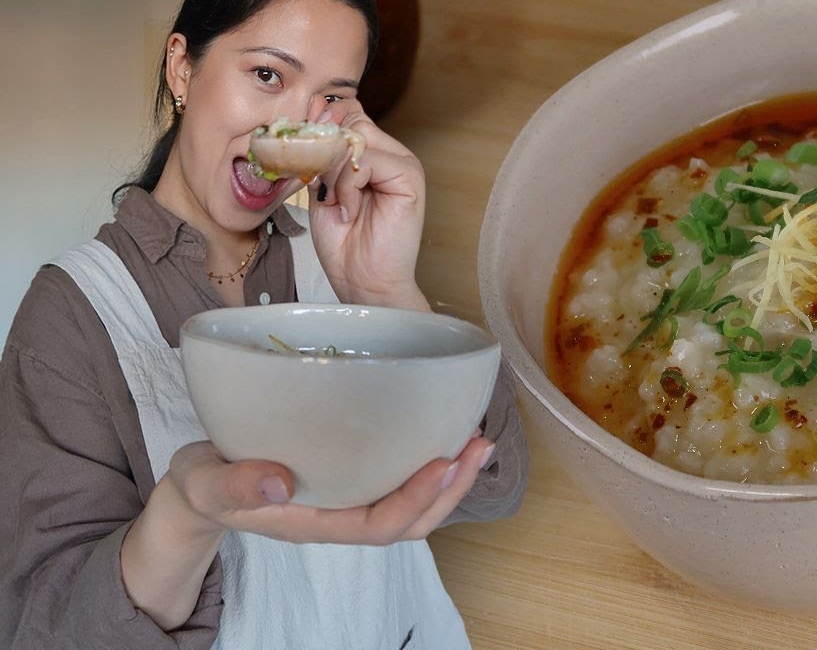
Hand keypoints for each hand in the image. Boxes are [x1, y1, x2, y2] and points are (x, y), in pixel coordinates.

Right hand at [121, 433, 491, 628]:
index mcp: (315, 522)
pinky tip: (443, 426)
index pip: (379, 525)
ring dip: (450, 474)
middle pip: (411, 521)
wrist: (201, 487)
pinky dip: (427, 455)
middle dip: (450, 489)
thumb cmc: (207, 484)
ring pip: (413, 500)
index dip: (415, 500)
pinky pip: (399, 475)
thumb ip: (234, 487)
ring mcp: (350, 496)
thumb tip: (277, 484)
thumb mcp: (207, 484)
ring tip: (476, 438)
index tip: (442, 464)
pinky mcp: (352, 473)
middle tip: (479, 445)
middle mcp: (342, 513)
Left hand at [305, 100, 430, 310]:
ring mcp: (404, 163)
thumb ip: (322, 156)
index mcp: (374, 154)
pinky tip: (350, 211)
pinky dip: (347, 186)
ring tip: (339, 205)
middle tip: (323, 191)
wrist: (365, 283)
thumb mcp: (322, 189)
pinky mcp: (410, 177)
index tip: (305, 157)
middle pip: (350, 121)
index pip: (348, 115)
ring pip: (356, 137)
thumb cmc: (345, 243)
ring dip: (334, 172)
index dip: (322, 129)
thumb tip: (315, 116)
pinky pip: (365, 159)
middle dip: (325, 154)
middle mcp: (393, 154)